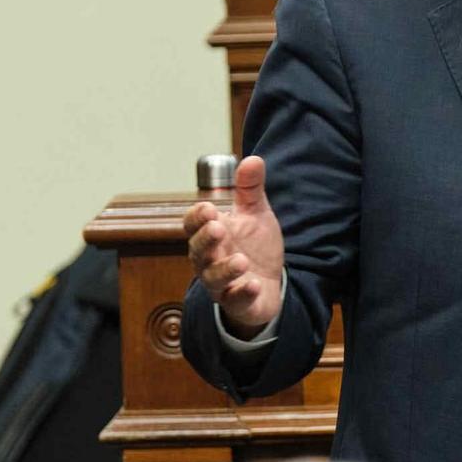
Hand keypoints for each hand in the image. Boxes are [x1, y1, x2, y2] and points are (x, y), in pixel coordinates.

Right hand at [183, 154, 285, 336]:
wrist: (269, 284)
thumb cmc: (254, 247)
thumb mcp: (255, 214)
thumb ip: (250, 189)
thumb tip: (253, 159)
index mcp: (210, 235)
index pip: (192, 225)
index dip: (197, 218)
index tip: (208, 208)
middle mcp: (209, 260)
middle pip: (197, 251)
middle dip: (205, 240)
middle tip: (218, 227)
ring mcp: (222, 284)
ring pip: (213, 278)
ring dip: (225, 269)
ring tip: (241, 260)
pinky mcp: (238, 303)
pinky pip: (235, 301)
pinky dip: (242, 294)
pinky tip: (253, 284)